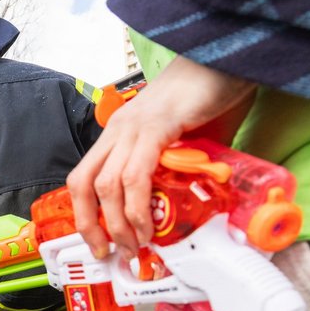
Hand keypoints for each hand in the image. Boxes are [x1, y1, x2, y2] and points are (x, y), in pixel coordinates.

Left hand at [67, 56, 255, 259]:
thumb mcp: (184, 142)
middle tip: (110, 254)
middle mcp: (117, 130)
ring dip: (117, 224)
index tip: (100, 244)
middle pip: (82, 185)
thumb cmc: (210, 97)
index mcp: (118, 134)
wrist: (227, 56)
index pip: (83, 179)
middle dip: (90, 226)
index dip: (85, 216)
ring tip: (136, 246)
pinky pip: (136, 174)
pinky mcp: (155, 126)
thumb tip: (184, 205)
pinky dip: (138, 206)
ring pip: (106, 186)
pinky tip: (148, 225)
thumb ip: (177, 169)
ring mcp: (133, 127)